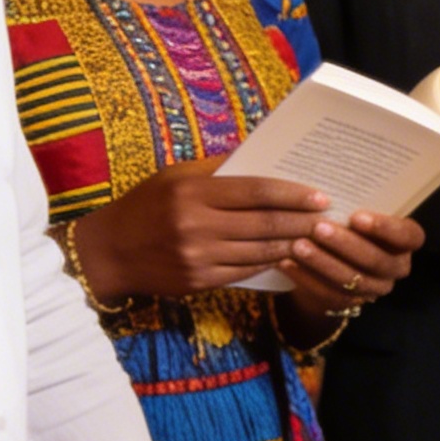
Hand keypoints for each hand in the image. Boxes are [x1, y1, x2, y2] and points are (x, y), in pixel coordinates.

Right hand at [73, 157, 330, 300]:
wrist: (109, 252)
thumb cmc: (147, 205)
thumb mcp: (175, 176)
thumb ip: (218, 170)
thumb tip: (264, 158)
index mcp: (192, 191)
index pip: (256, 191)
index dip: (292, 194)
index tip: (320, 195)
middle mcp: (196, 225)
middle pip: (265, 224)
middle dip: (303, 221)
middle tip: (330, 218)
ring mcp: (198, 257)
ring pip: (261, 251)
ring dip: (295, 245)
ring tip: (319, 237)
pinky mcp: (199, 282)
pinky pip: (247, 271)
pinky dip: (271, 263)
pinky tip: (290, 256)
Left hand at [278, 208, 422, 331]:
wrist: (332, 256)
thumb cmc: (347, 221)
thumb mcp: (355, 210)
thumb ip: (352, 203)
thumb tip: (332, 179)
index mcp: (406, 241)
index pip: (409, 236)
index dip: (385, 228)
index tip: (356, 217)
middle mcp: (397, 267)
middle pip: (377, 261)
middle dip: (346, 245)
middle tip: (318, 228)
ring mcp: (376, 287)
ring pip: (352, 280)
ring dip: (323, 262)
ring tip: (297, 245)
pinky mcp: (351, 302)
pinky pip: (330, 294)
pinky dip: (306, 278)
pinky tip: (286, 262)